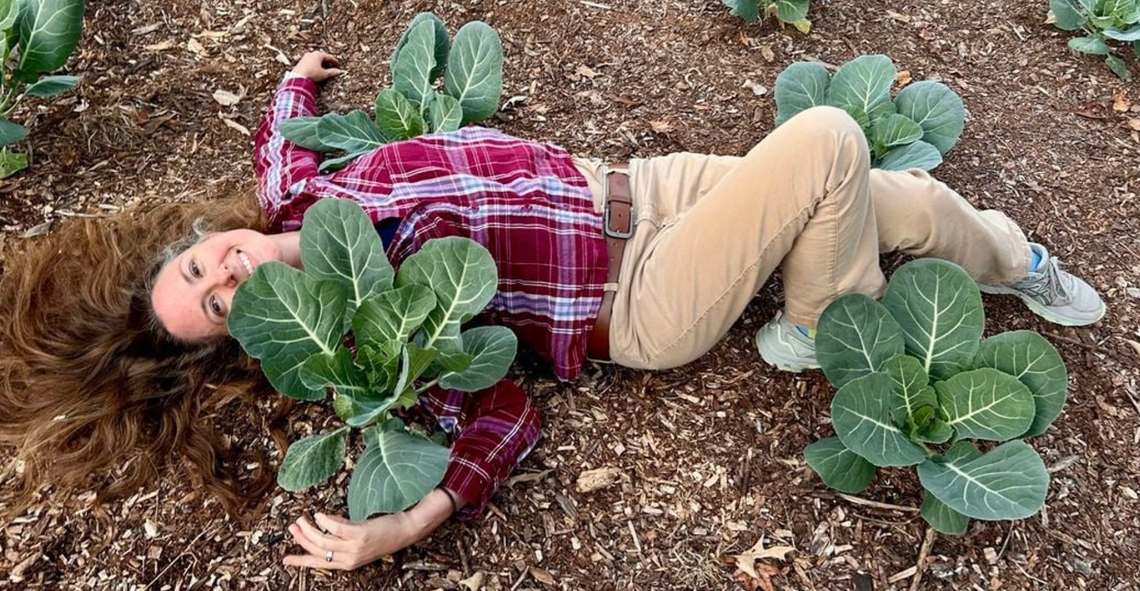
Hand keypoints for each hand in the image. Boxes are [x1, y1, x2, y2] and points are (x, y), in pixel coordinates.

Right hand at [283, 488, 461, 570]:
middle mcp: (350, 558)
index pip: (320, 563)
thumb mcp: (360, 539)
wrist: (408, 530)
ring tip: (302, 519)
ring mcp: (355, 548)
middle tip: (292, 527)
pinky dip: (325, 522)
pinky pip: (336, 529)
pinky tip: (319, 514)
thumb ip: (343, 535)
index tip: (285, 559)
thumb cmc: (386, 532)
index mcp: (349, 562)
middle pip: (318, 551)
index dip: (301, 560)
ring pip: (323, 541)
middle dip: (302, 540)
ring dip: (309, 530)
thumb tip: (324, 523)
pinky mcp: (361, 535)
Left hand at [291, 51, 341, 81]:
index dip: (334, 61)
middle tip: (331, 65)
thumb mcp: (324, 74)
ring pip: (315, 59)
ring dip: (320, 62)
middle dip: (326, 61)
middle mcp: (311, 54)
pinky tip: (315, 69)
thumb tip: (339, 71)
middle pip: (321, 56)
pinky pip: (309, 62)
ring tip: (323, 68)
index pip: (328, 57)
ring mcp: (305, 57)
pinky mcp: (300, 62)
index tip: (337, 64)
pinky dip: (314, 64)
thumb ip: (332, 72)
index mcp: (318, 55)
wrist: (298, 77)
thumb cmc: (312, 74)